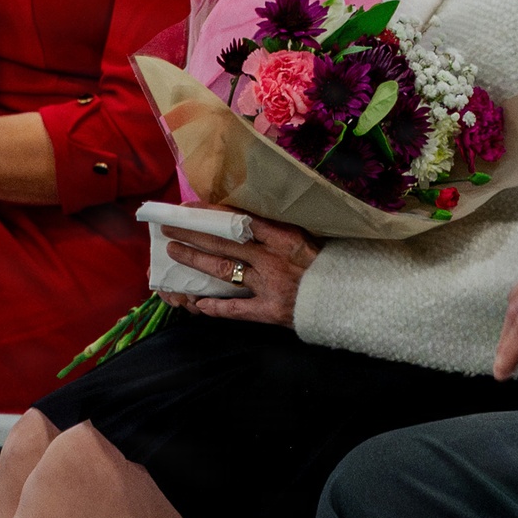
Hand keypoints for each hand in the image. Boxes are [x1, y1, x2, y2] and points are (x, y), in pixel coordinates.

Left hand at [159, 216, 320, 325]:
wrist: (347, 296)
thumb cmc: (328, 263)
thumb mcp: (305, 237)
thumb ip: (278, 230)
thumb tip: (247, 218)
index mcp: (281, 237)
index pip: (238, 220)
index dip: (211, 213)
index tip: (190, 207)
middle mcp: (270, 258)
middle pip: (223, 243)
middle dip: (193, 234)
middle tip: (170, 228)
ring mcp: (267, 285)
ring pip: (223, 270)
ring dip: (196, 261)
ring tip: (175, 253)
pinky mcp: (269, 310)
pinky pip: (237, 309)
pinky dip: (217, 307)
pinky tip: (198, 304)